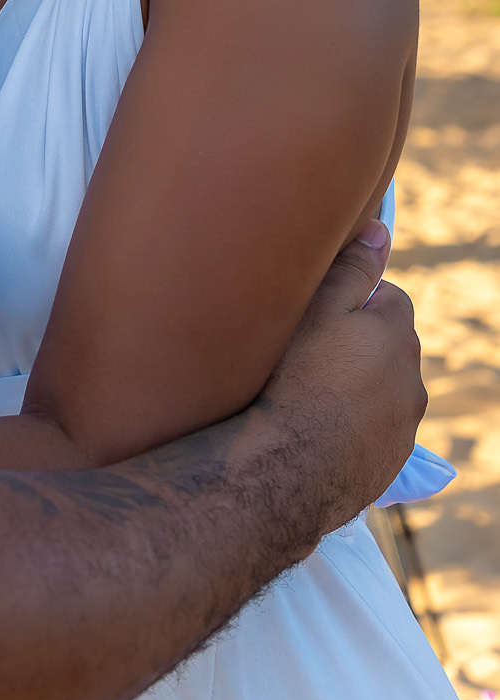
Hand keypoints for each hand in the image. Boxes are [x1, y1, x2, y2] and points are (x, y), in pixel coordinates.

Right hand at [258, 220, 424, 532]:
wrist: (286, 468)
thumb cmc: (297, 378)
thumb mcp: (317, 310)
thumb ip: (352, 269)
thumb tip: (382, 231)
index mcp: (398, 336)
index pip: (391, 298)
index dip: (355, 301)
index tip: (322, 315)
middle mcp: (413, 381)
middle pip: (389, 347)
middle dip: (361, 345)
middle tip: (311, 353)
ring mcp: (404, 427)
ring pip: (385, 391)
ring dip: (360, 387)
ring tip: (312, 393)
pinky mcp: (389, 463)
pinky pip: (376, 431)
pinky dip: (356, 425)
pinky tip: (318, 428)